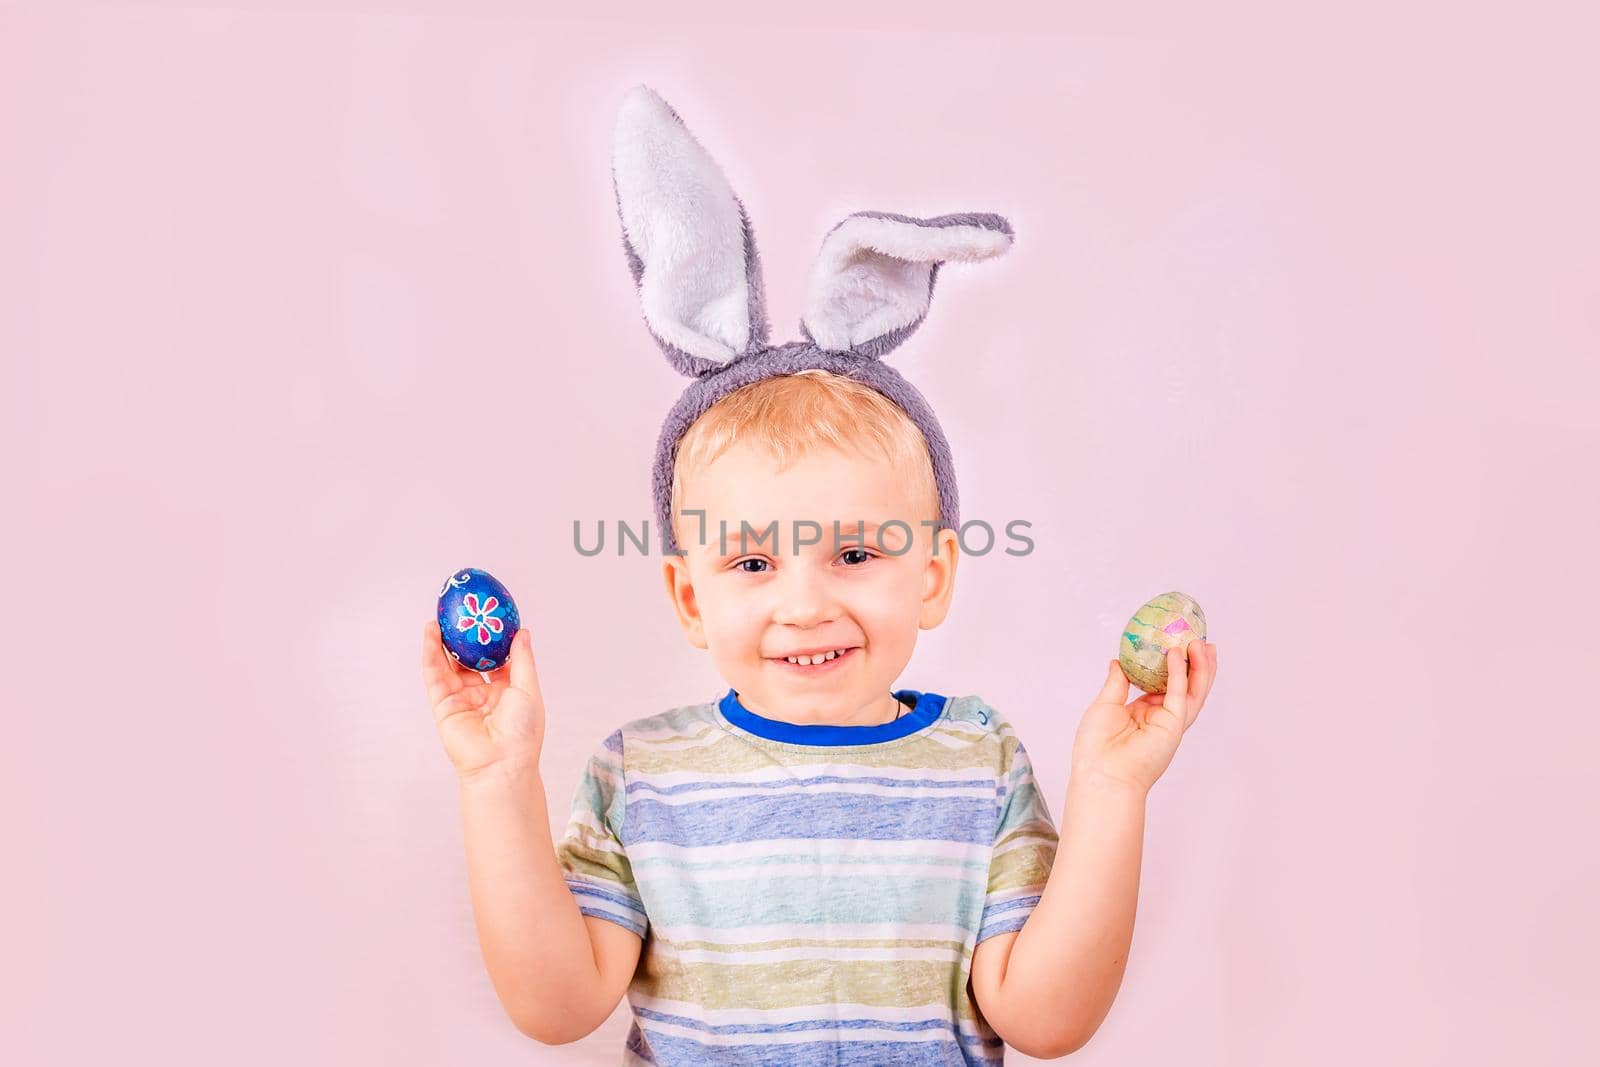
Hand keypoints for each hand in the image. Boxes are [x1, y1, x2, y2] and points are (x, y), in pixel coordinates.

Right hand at [421, 621, 546, 783]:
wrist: (502, 763)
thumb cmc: (522, 731)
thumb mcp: (528, 688)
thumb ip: (521, 660)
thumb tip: (522, 632)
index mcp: (506, 691)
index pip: (496, 658)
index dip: (490, 638)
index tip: (487, 614)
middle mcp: (482, 693)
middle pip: (468, 660)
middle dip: (462, 638)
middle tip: (458, 613)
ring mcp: (461, 699)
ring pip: (448, 665)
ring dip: (442, 642)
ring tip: (439, 617)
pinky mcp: (443, 705)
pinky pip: (435, 676)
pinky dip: (431, 655)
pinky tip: (430, 635)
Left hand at [1069, 641, 1217, 793]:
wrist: (1101, 773)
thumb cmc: (1095, 746)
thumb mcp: (1104, 704)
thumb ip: (1117, 682)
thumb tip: (1118, 661)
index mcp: (1142, 713)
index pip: (1164, 685)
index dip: (1173, 666)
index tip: (1176, 645)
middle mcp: (1160, 717)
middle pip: (1186, 686)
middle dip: (1196, 665)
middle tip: (1200, 641)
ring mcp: (1169, 722)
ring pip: (1192, 691)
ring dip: (1199, 667)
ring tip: (1200, 644)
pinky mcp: (1173, 726)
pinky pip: (1179, 695)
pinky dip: (1180, 674)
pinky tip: (1178, 655)